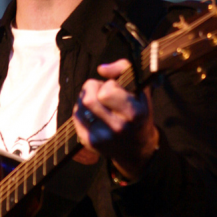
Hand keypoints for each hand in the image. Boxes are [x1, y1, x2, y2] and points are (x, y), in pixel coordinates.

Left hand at [73, 59, 158, 180]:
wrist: (136, 147)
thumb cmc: (138, 112)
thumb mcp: (140, 88)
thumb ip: (124, 69)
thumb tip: (102, 69)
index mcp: (134, 114)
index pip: (106, 92)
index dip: (109, 85)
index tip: (116, 89)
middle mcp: (118, 128)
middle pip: (88, 100)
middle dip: (92, 89)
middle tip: (101, 91)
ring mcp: (102, 138)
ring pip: (79, 107)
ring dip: (85, 99)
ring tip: (97, 102)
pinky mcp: (89, 143)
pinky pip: (76, 118)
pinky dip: (82, 111)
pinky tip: (93, 113)